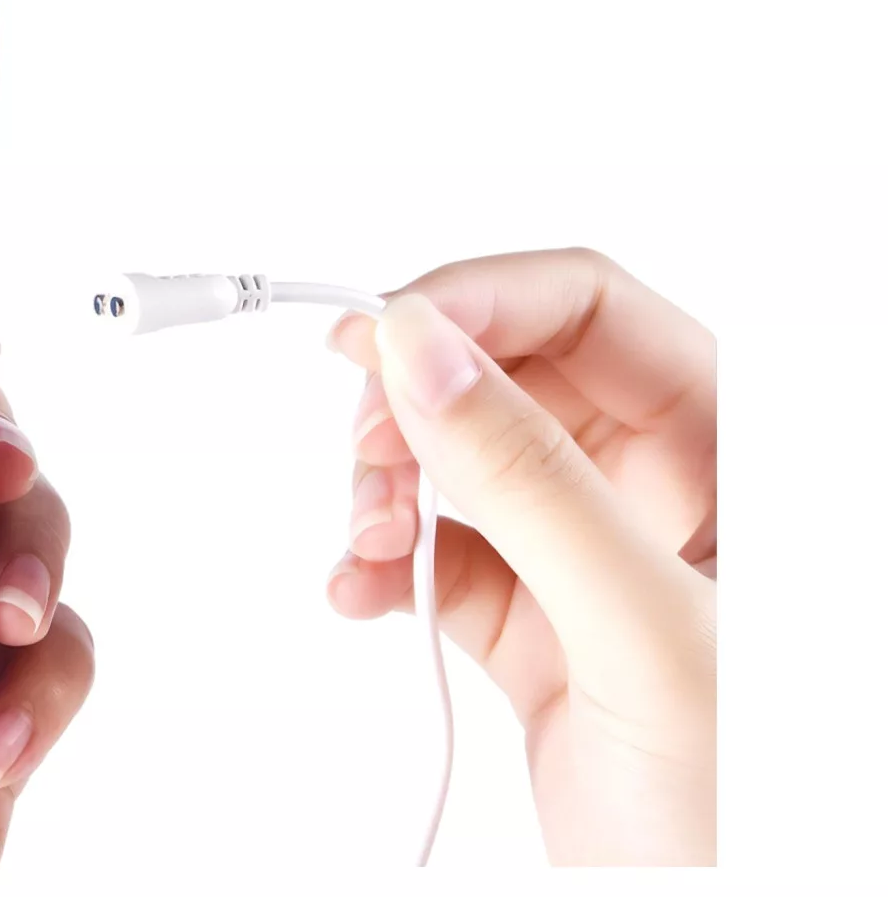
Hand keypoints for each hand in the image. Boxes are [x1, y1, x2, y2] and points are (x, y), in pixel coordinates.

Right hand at [327, 249, 715, 865]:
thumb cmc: (767, 828)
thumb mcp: (648, 636)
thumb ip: (530, 482)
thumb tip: (421, 347)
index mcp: (737, 455)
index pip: (592, 309)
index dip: (480, 301)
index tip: (384, 333)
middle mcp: (667, 491)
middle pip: (508, 373)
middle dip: (417, 404)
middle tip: (368, 449)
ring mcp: (597, 557)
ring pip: (462, 458)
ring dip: (389, 484)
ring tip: (368, 540)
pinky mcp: (543, 627)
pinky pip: (442, 552)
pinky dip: (384, 561)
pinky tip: (362, 590)